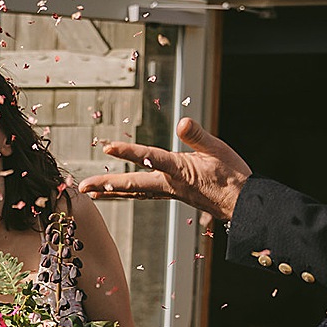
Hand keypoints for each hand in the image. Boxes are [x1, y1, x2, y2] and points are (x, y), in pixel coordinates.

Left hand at [78, 118, 252, 221]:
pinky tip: (117, 193)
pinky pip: (144, 194)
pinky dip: (127, 194)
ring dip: (111, 192)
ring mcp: (169, 192)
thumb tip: (183, 121)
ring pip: (135, 193)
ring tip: (91, 192)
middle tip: (83, 187)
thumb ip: (198, 136)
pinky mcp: (172, 195)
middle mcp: (170, 185)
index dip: (129, 151)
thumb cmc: (233, 176)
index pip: (149, 158)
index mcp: (180, 171)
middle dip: (106, 185)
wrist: (243, 205)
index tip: (108, 147)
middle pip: (132, 185)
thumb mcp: (219, 150)